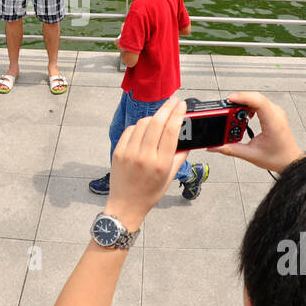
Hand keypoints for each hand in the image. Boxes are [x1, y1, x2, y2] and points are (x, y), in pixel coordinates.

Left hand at [105, 98, 188, 230]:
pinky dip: (139, 126)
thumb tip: (187, 139)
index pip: (171, 131)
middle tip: (174, 100)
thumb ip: (180, 157)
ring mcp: (129, 153)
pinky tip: (145, 129)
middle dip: (167, 107)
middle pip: (157, 122)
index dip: (177, 114)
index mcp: (161, 164)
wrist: (125, 205)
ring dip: (153, 117)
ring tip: (160, 117)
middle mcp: (144, 156)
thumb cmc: (149, 193)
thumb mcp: (170, 177)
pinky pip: (130, 130)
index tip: (182, 105)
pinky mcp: (118, 151)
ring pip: (143, 124)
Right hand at [210, 91, 304, 173]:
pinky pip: (259, 103)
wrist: (291, 161)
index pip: (258, 101)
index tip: (230, 99)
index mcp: (273, 123)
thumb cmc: (278, 158)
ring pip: (256, 99)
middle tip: (226, 111)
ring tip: (233, 116)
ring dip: (243, 104)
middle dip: (238, 101)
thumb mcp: (251, 155)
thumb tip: (216, 145)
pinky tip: (243, 116)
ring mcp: (275, 112)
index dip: (242, 97)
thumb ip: (230, 149)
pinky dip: (248, 106)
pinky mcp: (273, 113)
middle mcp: (276, 114)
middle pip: (255, 98)